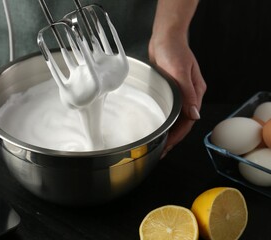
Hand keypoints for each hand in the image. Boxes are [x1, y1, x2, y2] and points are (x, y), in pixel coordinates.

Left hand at [148, 34, 206, 156]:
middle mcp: (189, 95)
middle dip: (172, 138)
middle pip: (182, 122)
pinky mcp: (170, 90)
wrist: (165, 38)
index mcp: (195, 93)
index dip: (178, 136)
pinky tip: (158, 125)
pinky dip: (165, 119)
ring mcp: (180, 93)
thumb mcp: (181, 71)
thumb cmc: (174, 50)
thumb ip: (188, 93)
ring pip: (175, 118)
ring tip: (158, 143)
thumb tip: (195, 115)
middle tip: (160, 150)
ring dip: (168, 131)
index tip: (167, 146)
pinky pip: (169, 109)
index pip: (188, 121)